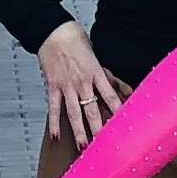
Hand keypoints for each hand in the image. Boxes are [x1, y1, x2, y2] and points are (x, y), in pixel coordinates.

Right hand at [35, 22, 124, 144]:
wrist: (52, 30)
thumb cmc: (74, 39)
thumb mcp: (95, 54)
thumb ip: (106, 73)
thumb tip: (123, 87)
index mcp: (95, 73)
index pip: (110, 96)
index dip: (117, 112)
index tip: (124, 125)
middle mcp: (82, 82)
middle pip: (92, 110)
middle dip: (98, 129)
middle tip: (105, 145)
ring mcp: (66, 85)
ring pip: (74, 113)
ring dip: (79, 131)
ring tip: (83, 147)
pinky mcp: (52, 86)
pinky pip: (53, 108)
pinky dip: (54, 122)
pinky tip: (56, 135)